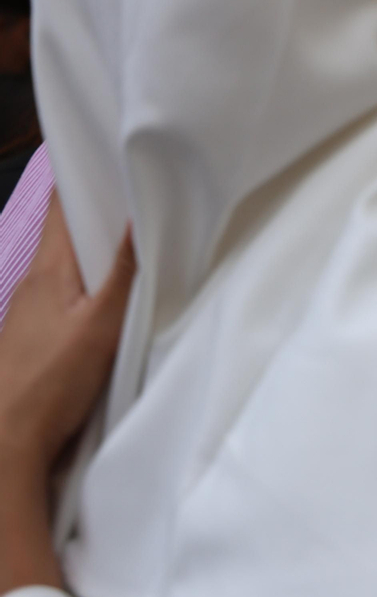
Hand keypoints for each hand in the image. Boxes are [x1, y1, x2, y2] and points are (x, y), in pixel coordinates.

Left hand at [0, 192, 135, 592]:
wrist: (5, 442)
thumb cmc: (52, 381)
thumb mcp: (101, 324)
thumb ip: (123, 272)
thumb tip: (140, 214)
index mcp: (48, 269)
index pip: (64, 205)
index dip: (87, 176)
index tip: (116, 154)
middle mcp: (33, 282)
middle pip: (67, 233)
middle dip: (101, 213)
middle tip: (143, 195)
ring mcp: (29, 311)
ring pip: (66, 265)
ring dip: (96, 251)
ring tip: (136, 241)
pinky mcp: (33, 336)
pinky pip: (65, 294)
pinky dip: (88, 284)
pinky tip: (110, 297)